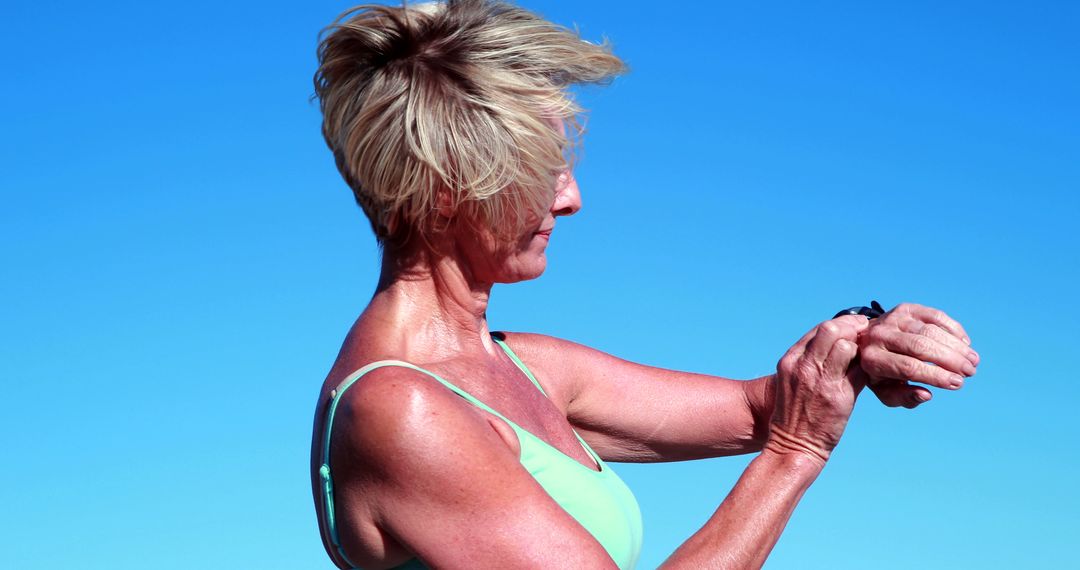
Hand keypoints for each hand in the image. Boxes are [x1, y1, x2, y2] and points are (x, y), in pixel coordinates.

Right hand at [766, 316, 869, 463]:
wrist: (793, 444)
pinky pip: (860, 371)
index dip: (840, 324)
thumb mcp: (793, 380)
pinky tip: (874, 372)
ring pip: (846, 345)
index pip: (818, 329)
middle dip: (852, 327)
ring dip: (862, 347)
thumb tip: (838, 344)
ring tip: (871, 354)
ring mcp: (820, 380)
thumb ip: (810, 361)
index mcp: (791, 360)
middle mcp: (804, 366)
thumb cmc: (795, 413)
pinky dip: (869, 368)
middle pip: (831, 329)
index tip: (854, 327)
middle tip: (867, 333)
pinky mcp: (838, 396)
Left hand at [857, 303, 979, 407]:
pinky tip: (965, 343)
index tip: (958, 383)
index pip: (909, 368)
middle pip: (921, 347)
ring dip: (955, 346)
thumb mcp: (886, 391)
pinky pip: (934, 316)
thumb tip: (927, 395)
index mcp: (873, 360)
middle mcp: (879, 336)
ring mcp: (893, 319)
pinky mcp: (905, 308)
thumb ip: (904, 398)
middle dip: (950, 360)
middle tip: (970, 371)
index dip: (937, 376)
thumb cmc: (881, 372)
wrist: (866, 341)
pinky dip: (953, 329)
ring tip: (973, 360)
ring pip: (930, 331)